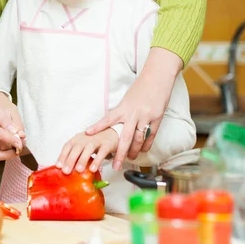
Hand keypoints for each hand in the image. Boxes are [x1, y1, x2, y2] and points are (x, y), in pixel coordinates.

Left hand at [56, 129, 118, 174]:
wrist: (112, 132)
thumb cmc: (95, 142)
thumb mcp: (83, 146)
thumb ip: (76, 155)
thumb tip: (65, 169)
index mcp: (78, 138)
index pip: (68, 146)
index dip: (62, 155)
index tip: (58, 166)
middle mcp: (85, 138)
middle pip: (77, 147)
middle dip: (71, 159)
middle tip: (66, 171)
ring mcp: (96, 140)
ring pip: (88, 149)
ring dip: (83, 159)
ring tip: (79, 170)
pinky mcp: (107, 144)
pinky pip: (102, 152)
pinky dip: (97, 161)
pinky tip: (93, 169)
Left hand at [85, 48, 181, 169]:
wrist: (157, 78)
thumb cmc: (140, 88)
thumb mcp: (127, 99)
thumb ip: (121, 112)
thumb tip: (112, 124)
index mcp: (123, 107)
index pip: (108, 119)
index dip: (98, 127)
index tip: (87, 134)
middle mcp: (133, 113)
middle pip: (125, 138)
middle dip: (119, 153)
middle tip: (115, 165)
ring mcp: (146, 117)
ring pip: (138, 140)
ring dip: (134, 152)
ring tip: (130, 159)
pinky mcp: (157, 118)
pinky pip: (150, 136)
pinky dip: (146, 145)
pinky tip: (142, 151)